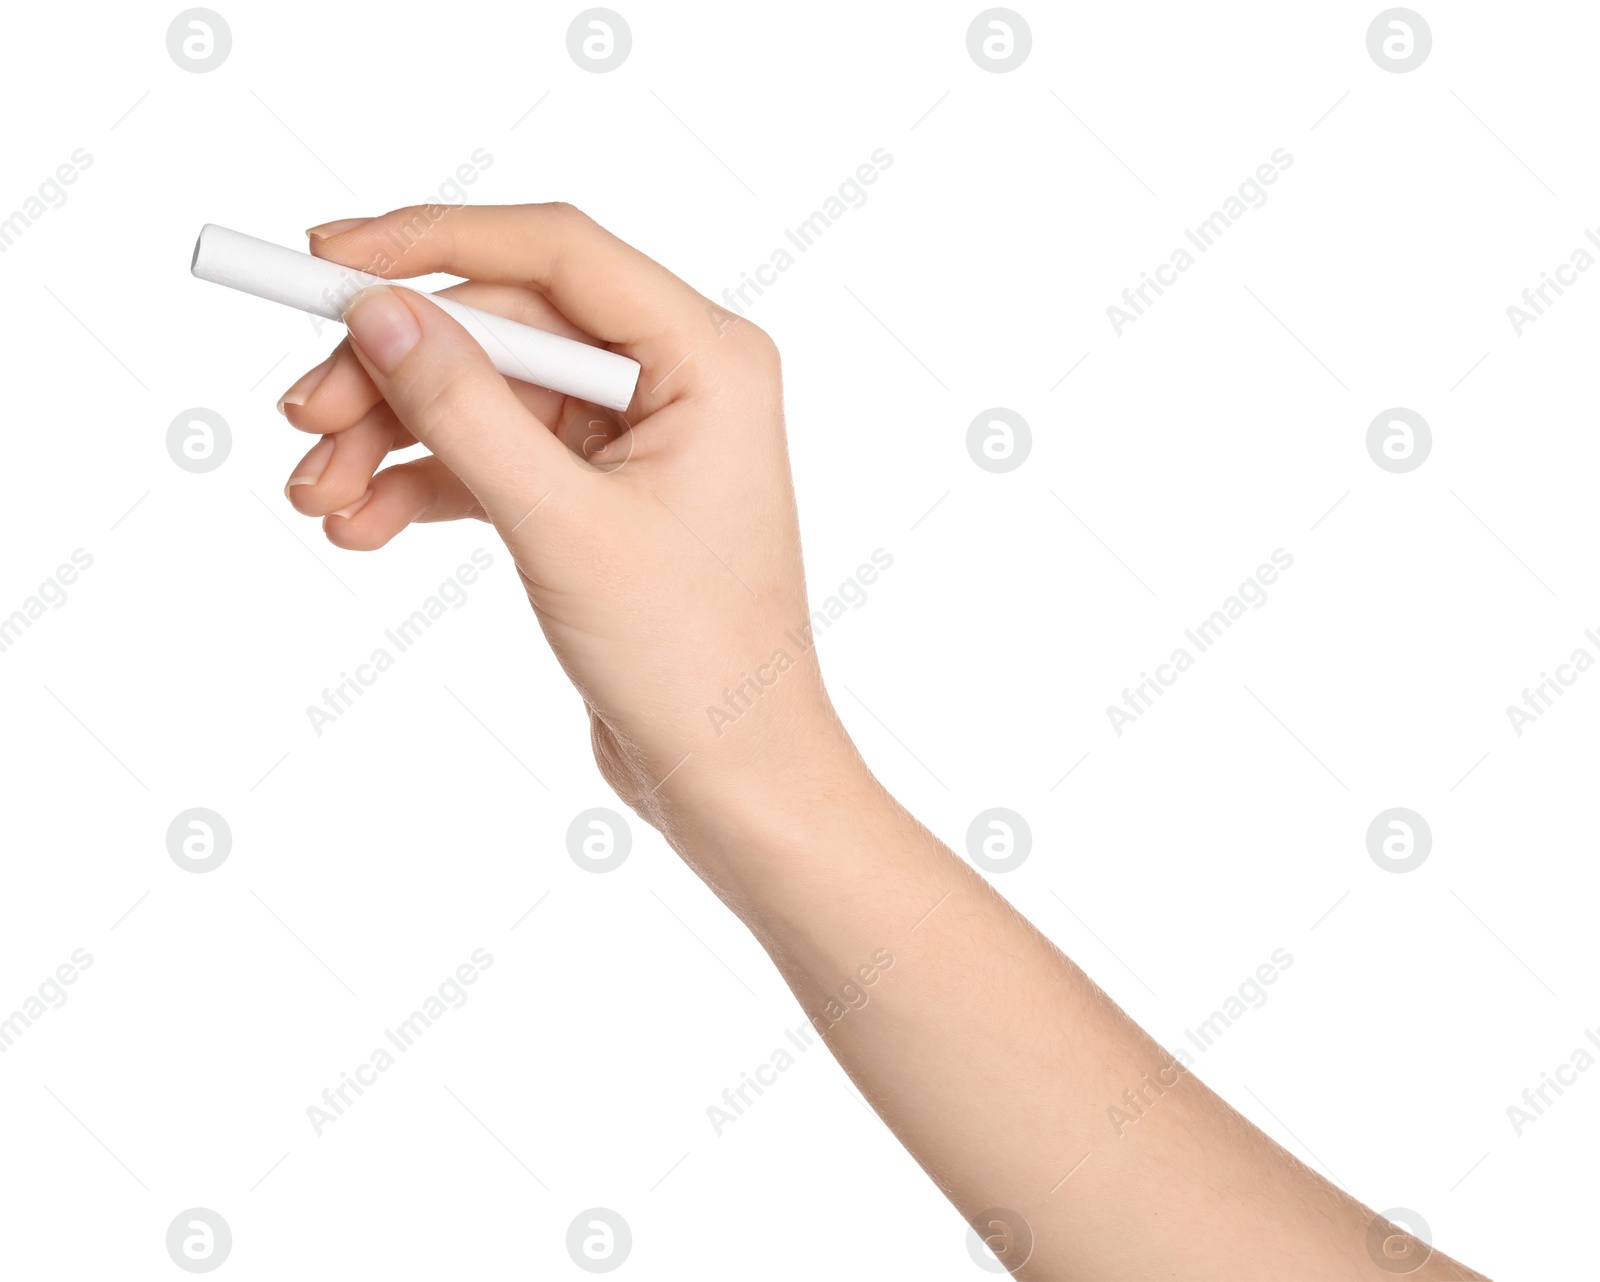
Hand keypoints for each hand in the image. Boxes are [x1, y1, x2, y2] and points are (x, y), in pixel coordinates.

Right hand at [277, 204, 851, 833]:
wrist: (732, 778)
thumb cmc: (690, 658)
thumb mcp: (562, 526)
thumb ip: (467, 411)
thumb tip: (380, 312)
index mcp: (708, 359)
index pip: (555, 252)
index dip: (432, 244)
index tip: (326, 259)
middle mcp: (679, 381)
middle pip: (506, 328)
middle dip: (397, 373)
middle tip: (301, 419)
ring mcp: (637, 440)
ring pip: (489, 398)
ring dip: (395, 438)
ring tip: (316, 496)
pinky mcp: (601, 498)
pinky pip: (497, 461)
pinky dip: (427, 486)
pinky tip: (360, 526)